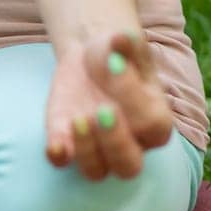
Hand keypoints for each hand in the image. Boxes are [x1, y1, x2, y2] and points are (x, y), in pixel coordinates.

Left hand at [44, 31, 175, 179]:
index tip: (113, 66)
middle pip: (129, 165)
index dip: (132, 98)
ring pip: (97, 172)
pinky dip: (59, 155)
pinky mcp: (67, 143)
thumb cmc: (117, 55)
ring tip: (77, 118)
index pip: (150, 123)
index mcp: (156, 120)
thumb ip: (126, 44)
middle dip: (115, 142)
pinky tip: (54, 143)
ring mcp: (97, 148)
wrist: (90, 60)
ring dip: (86, 151)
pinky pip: (63, 161)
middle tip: (102, 111)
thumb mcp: (124, 46)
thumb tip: (121, 38)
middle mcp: (130, 144)